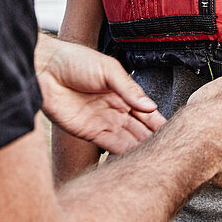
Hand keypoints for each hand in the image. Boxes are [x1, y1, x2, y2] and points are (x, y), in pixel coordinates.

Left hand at [36, 34, 164, 152]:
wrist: (45, 70)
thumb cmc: (74, 61)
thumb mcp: (107, 69)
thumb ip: (129, 89)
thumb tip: (151, 106)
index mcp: (122, 92)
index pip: (146, 111)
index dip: (160, 121)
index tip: (177, 132)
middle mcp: (115, 109)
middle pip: (140, 128)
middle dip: (154, 138)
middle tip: (173, 151)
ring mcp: (103, 122)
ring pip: (128, 139)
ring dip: (142, 149)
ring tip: (159, 159)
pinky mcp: (89, 133)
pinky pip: (111, 146)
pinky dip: (124, 153)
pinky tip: (137, 159)